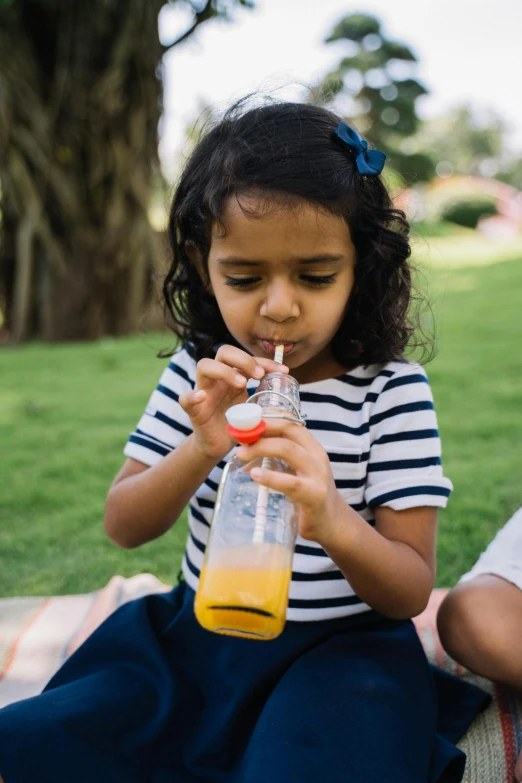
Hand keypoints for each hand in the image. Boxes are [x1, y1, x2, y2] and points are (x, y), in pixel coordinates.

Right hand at [178, 345, 287, 460]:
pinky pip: (185, 398)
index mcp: (234, 377)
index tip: (283, 372)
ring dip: (224, 371)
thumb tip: (288, 394)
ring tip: (241, 384)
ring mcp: (203, 391)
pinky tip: (201, 397)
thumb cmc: (237, 426)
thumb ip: (265, 400)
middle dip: (243, 359)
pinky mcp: (193, 410)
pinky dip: (192, 396)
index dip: (266, 361)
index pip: (248, 358)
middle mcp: (218, 379)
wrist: (217, 446)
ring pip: (204, 366)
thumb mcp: (255, 411)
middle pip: (224, 352)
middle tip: (258, 375)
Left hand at [236, 418, 343, 543]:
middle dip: (260, 431)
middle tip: (239, 439)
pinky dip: (271, 477)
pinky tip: (255, 475)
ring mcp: (318, 475)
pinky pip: (290, 483)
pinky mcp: (314, 495)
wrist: (332, 524)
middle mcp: (317, 456)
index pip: (289, 424)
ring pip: (288, 450)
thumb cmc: (308, 494)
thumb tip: (243, 453)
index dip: (266, 420)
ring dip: (261, 448)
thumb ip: (275, 460)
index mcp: (312, 448)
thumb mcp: (295, 471)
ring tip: (241, 454)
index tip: (245, 423)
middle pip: (287, 432)